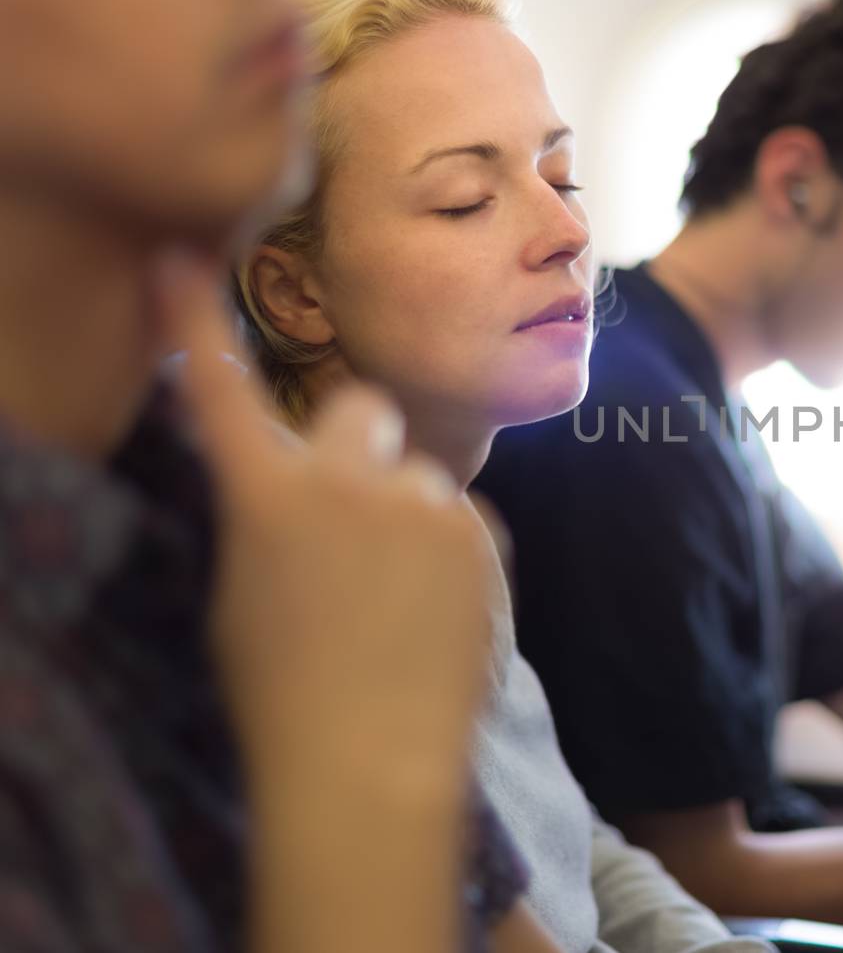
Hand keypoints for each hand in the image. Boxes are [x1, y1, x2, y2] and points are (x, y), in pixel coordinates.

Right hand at [158, 249, 497, 794]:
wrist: (371, 763)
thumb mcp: (244, 595)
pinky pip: (464, 522)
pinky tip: (437, 614)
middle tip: (355, 512)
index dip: (196, 325)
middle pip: (363, 408)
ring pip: (420, 478)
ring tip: (400, 602)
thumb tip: (290, 487)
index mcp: (267, 496)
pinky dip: (453, 554)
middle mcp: (349, 478)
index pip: (223, 390)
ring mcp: (424, 504)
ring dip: (411, 515)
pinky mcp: (483, 534)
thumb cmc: (283, 693)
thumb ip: (268, 519)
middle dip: (360, 444)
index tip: (178, 261)